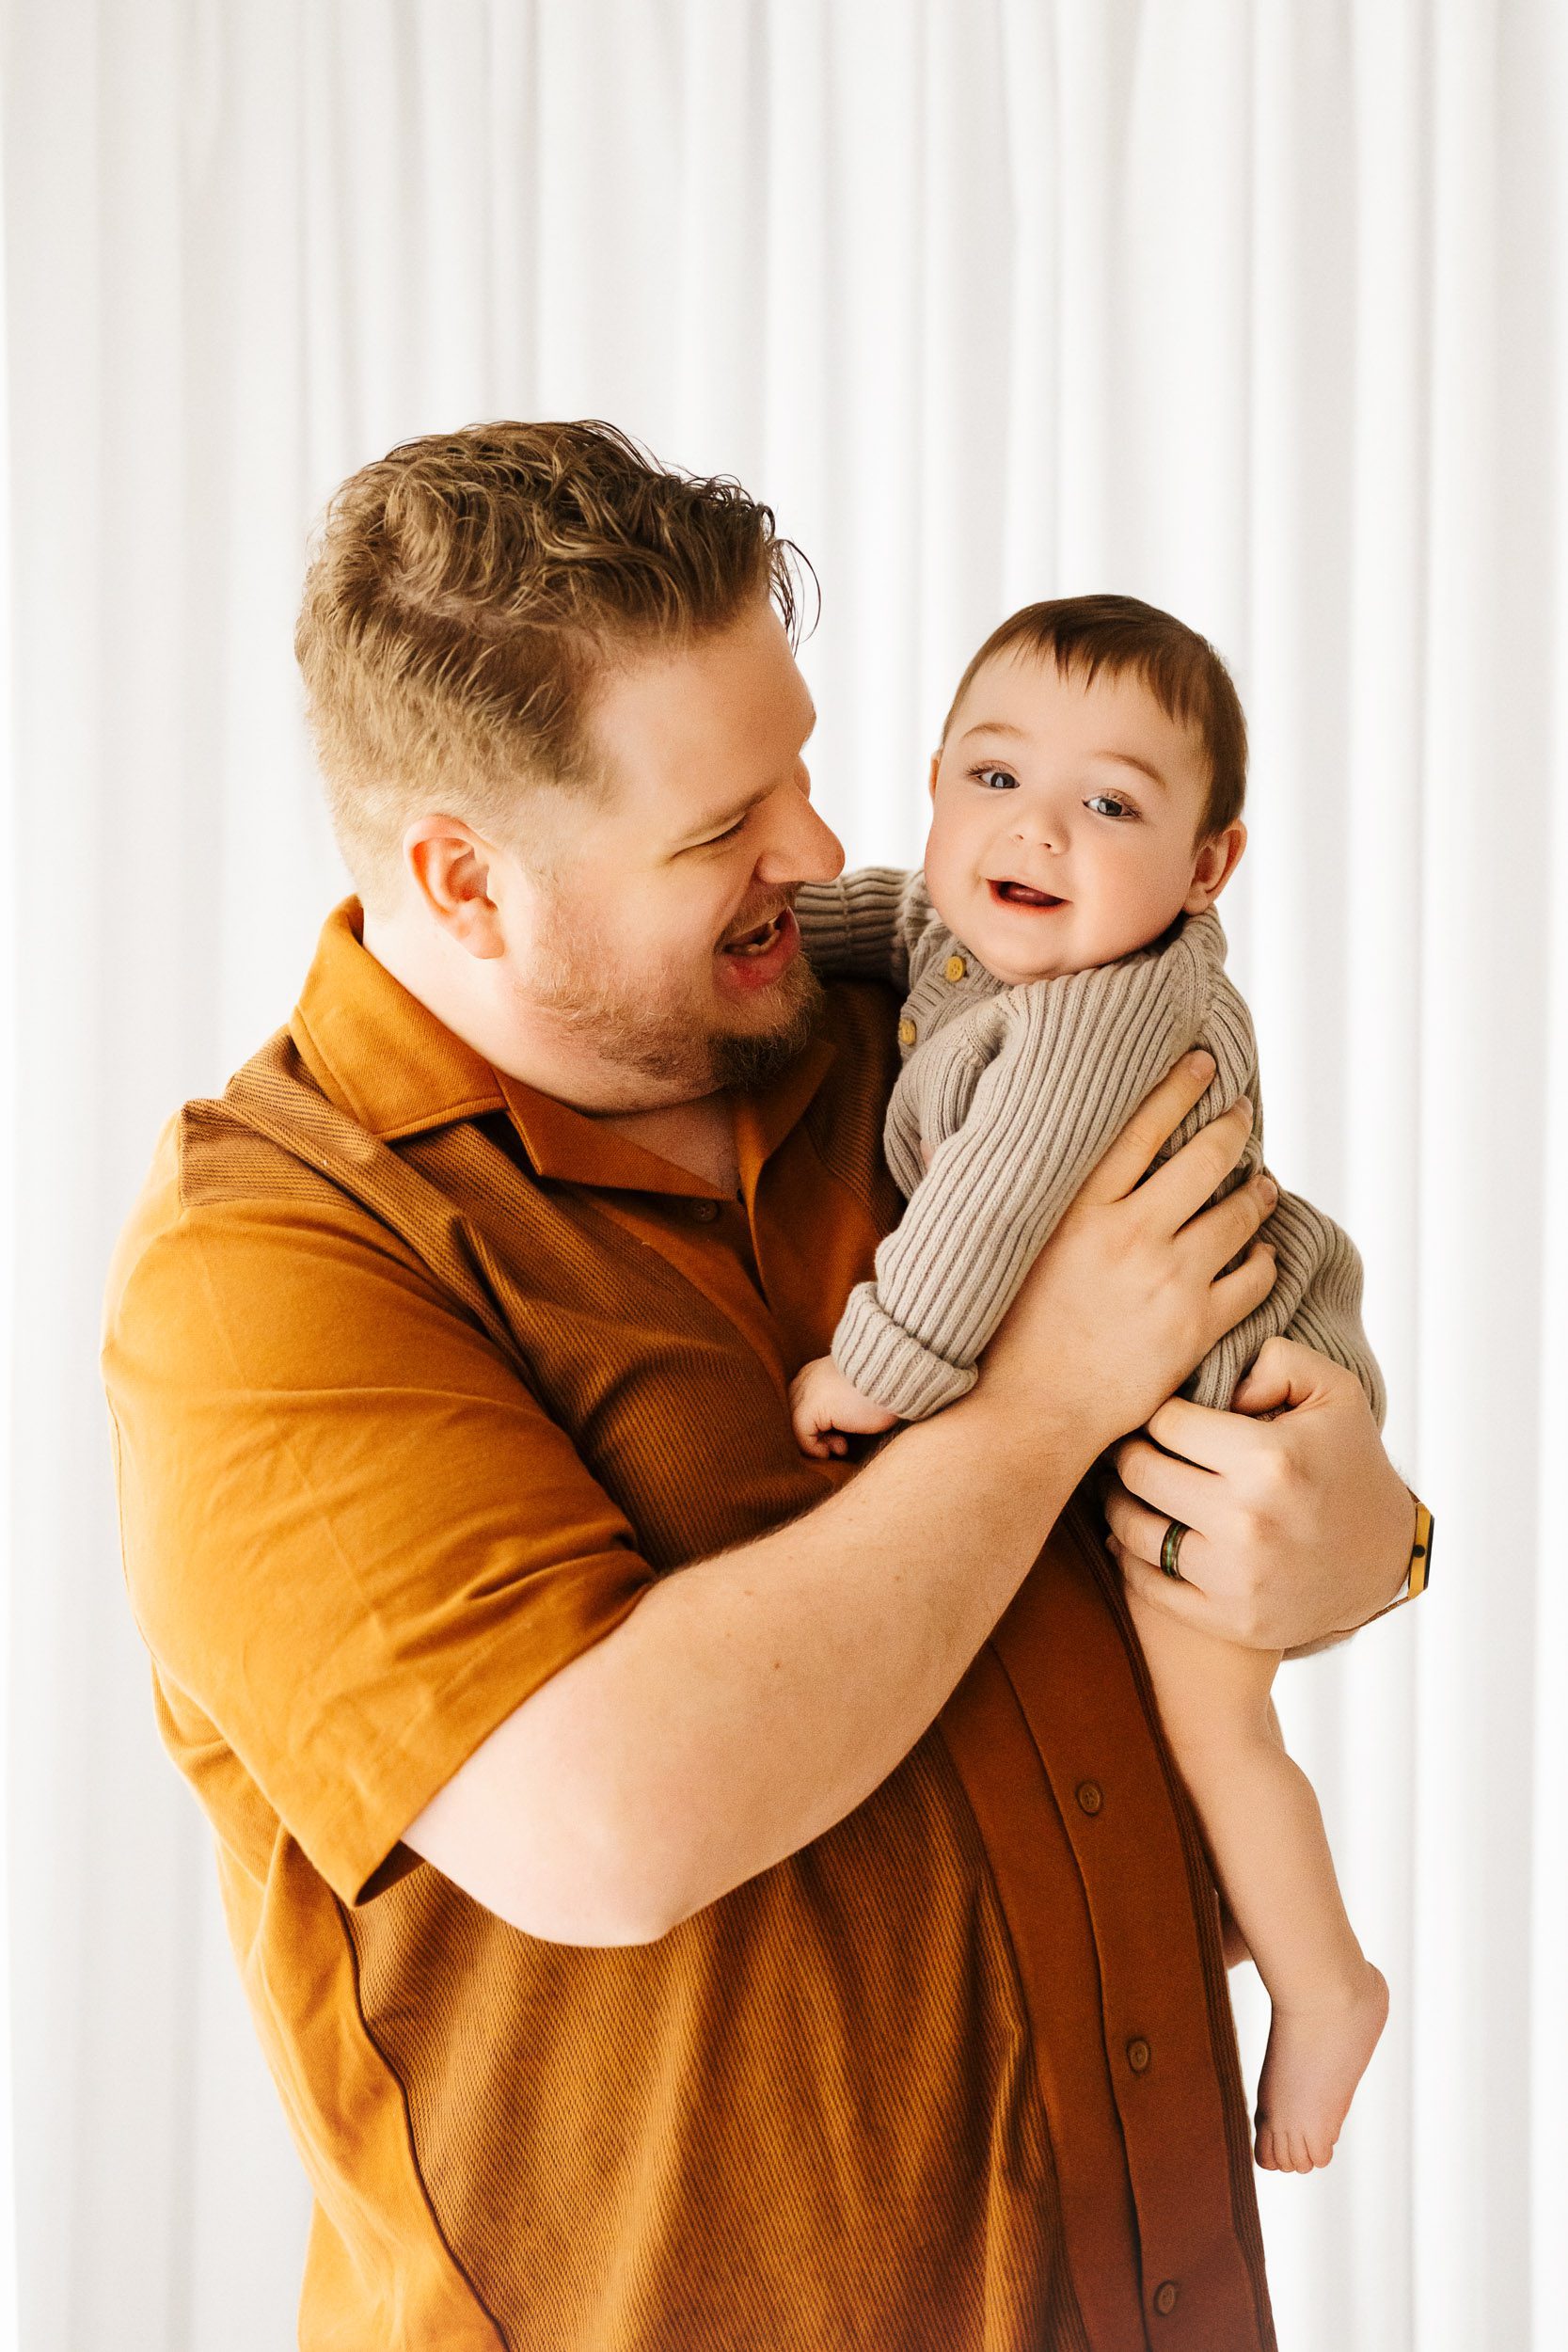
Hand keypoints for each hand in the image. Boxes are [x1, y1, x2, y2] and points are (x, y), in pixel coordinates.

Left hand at [789, 1355, 900, 1459]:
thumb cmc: (885, 1390)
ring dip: (816, 1443)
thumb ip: (837, 1406)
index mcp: (817, 1371)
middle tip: (839, 1443)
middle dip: (814, 1434)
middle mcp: (806, 1378)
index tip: (840, 1434)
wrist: (896, 1378)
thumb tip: (830, 1432)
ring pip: (795, 1426)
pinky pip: (801, 1435)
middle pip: (793, 1414)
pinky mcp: (810, 1407)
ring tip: (841, 1446)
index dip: (817, 1425)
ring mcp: (806, 1391)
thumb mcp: (857, 1393)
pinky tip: (839, 1448)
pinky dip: (816, 1449)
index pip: (800, 1402)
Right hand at [977, 1050, 1278, 1456]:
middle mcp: (1129, 1234)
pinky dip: (1262, 1259)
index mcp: (1076, 1208)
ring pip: (1237, 1215)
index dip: (1178, 1087)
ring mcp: (1169, 1280)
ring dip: (1257, 1192)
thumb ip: (972, 1197)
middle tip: (1243, 1114)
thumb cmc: (991, 1339)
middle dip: (1231, 1128)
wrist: (1021, 1416)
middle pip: (1203, 1158)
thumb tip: (937, 1150)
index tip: (1201, 1064)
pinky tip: (1260, 1253)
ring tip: (1262, 1183)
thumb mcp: (980, 1255)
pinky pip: (1251, 1279)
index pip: (1141, 1126)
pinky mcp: (1195, 1327)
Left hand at [1104, 1336, 1415, 1649]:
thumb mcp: (1334, 1392)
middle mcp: (1248, 1521)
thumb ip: (1276, 1359)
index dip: (1154, 1410)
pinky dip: (1129, 1556)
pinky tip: (1133, 1534)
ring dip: (1117, 1501)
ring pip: (1131, 1527)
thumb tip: (1218, 1381)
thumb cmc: (1348, 1463)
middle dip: (1127, 1451)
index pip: (1166, 1420)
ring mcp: (1238, 1577)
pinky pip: (1147, 1583)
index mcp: (1268, 1459)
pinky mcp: (1231, 1619)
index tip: (1155, 1413)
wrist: (1385, 1560)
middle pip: (1139, 1471)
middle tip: (1126, 1444)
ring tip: (1126, 1486)